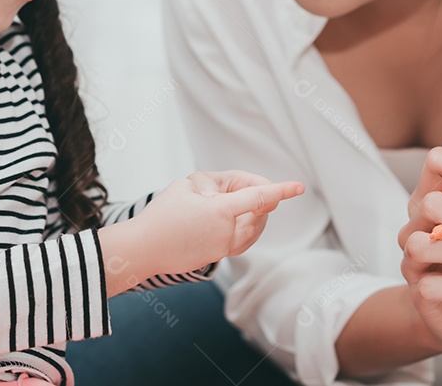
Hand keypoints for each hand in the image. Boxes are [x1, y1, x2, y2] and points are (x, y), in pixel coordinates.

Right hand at [135, 170, 303, 275]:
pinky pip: (241, 241)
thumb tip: (226, 195)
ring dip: (250, 214)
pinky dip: (243, 228)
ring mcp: (222, 248)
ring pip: (252, 229)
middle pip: (256, 211)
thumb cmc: (161, 215)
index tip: (298, 187)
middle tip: (234, 186)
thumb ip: (212, 185)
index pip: (258, 198)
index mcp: (220, 211)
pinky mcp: (216, 257)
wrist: (143, 250)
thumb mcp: (185, 186)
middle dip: (252, 196)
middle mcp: (226, 232)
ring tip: (229, 201)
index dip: (281, 191)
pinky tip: (233, 219)